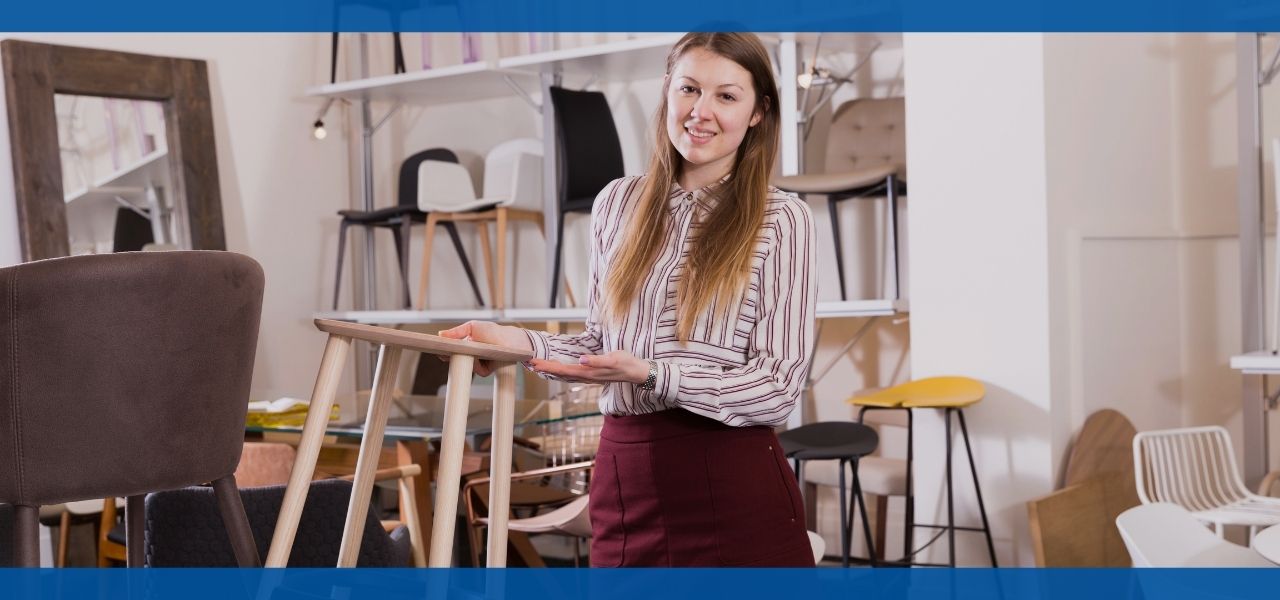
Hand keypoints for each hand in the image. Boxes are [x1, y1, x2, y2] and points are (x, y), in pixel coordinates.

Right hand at [437, 321, 533, 376]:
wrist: (512, 341)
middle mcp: (471, 354)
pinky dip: (478, 365)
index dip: (445, 351)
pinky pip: (478, 371)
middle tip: (446, 355)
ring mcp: (478, 363)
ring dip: (469, 359)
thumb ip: (457, 331)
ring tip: (474, 351)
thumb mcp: (473, 327)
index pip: (452, 350)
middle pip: (456, 360)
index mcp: (466, 343)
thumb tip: (440, 334)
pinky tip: (482, 357)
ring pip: (466, 366)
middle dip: (450, 358)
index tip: (439, 351)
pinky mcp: (486, 370)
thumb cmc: (494, 332)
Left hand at [528, 350, 649, 384]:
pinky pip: (570, 373)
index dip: (548, 366)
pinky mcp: (591, 374)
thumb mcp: (614, 359)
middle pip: (560, 373)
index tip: (534, 362)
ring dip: (550, 370)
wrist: (637, 373)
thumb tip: (581, 360)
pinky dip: (560, 371)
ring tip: (537, 366)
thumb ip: (597, 361)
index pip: (563, 370)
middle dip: (544, 368)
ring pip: (564, 375)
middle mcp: (585, 376)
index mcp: (588, 372)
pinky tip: (556, 369)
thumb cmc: (626, 364)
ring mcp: (587, 377)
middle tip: (528, 362)